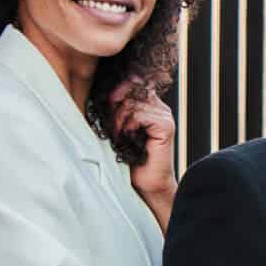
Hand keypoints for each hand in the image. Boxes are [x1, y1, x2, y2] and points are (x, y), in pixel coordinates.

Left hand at [111, 81, 176, 224]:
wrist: (145, 183)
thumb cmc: (128, 158)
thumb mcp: (115, 128)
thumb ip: (113, 109)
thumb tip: (100, 92)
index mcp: (148, 104)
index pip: (131, 82)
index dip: (115, 91)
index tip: (106, 109)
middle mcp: (159, 106)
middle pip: (130, 89)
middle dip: (114, 107)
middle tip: (112, 129)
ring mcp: (164, 115)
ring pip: (133, 102)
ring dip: (119, 119)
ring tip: (118, 137)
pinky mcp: (166, 126)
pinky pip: (140, 114)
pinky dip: (128, 126)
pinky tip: (127, 138)